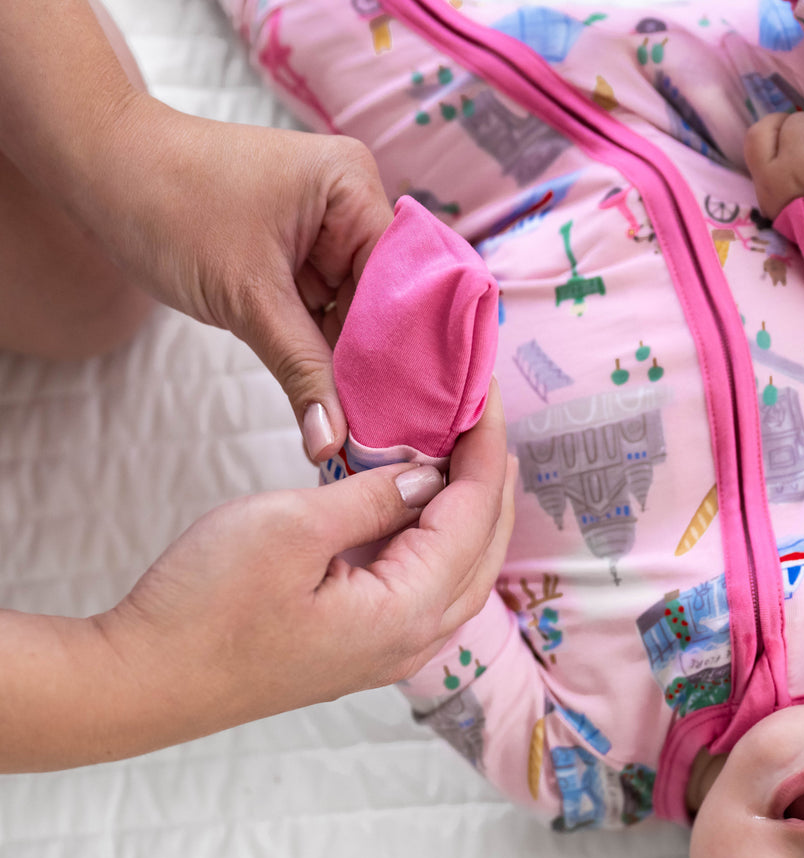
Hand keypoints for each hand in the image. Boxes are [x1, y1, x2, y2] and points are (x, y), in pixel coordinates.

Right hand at [82, 384, 513, 762]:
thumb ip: (374, 498)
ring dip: (473, 514)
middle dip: (493, 481)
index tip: (489, 392)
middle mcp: (413, 639)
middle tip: (489, 419)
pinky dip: (440, 543)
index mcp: (407, 610)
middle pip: (483, 548)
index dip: (485, 449)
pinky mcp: (362, 649)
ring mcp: (389, 651)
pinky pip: (427, 590)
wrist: (145, 681)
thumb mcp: (293, 527)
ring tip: (472, 458)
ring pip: (461, 573)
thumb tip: (427, 476)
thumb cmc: (206, 606)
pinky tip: (426, 512)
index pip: (473, 514)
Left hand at [89, 98, 394, 462]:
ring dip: (350, 367)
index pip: (402, 282)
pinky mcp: (301, 259)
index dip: (404, 350)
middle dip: (377, 365)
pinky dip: (323, 356)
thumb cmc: (167, 206)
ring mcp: (327, 234)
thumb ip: (300, 370)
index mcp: (351, 187)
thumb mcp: (245, 296)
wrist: (98, 171)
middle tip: (388, 434)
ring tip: (364, 430)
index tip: (409, 414)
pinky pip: (326, 316)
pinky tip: (333, 403)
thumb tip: (332, 444)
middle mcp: (351, 206)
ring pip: (356, 317)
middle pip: (385, 303)